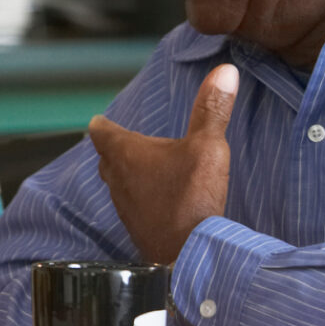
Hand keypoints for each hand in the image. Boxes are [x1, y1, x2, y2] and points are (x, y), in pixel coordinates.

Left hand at [88, 63, 237, 263]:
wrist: (189, 255)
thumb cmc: (192, 197)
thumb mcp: (208, 146)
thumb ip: (212, 109)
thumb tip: (224, 71)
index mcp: (124, 153)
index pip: (100, 130)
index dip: (103, 123)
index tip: (103, 119)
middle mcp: (116, 178)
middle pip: (105, 156)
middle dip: (114, 146)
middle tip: (125, 140)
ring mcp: (123, 205)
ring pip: (116, 181)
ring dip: (127, 172)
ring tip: (143, 166)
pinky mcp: (136, 226)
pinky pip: (131, 203)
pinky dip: (140, 195)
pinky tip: (158, 198)